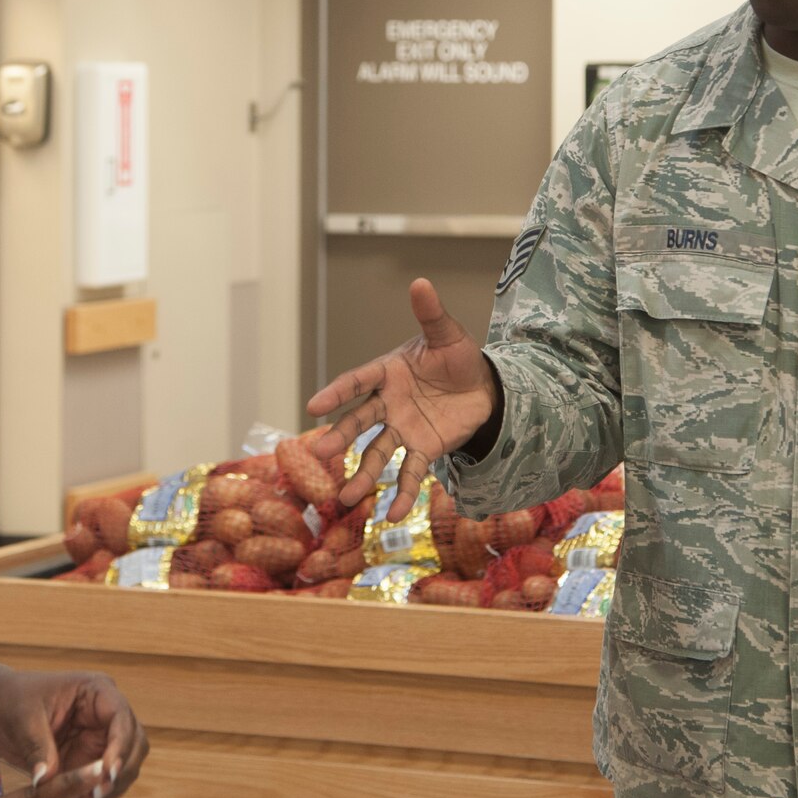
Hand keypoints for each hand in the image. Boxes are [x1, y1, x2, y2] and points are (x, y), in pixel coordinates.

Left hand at [0, 668, 147, 797]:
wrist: (1, 712)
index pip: (121, 716)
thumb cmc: (14, 701)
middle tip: (96, 795)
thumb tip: (47, 779)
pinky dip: (97, 795)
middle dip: (120, 771)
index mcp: (96, 690)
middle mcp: (106, 714)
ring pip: (126, 766)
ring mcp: (102, 737)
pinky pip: (106, 780)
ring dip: (111, 788)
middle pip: (134, 743)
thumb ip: (38, 748)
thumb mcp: (22, 719)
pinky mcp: (92, 759)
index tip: (107, 772)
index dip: (120, 745)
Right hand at [305, 278, 497, 516]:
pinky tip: (392, 515)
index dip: (337, 392)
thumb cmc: (457, 357)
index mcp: (387, 373)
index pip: (358, 382)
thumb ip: (431, 314)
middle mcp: (388, 403)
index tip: (314, 405)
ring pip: (378, 453)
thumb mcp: (448, 335)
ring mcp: (403, 429)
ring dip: (362, 476)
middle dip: (341, 437)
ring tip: (346, 499)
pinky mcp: (423, 449)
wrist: (483, 387)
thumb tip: (420, 282)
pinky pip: (410, 472)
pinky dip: (401, 493)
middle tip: (321, 453)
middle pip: (360, 421)